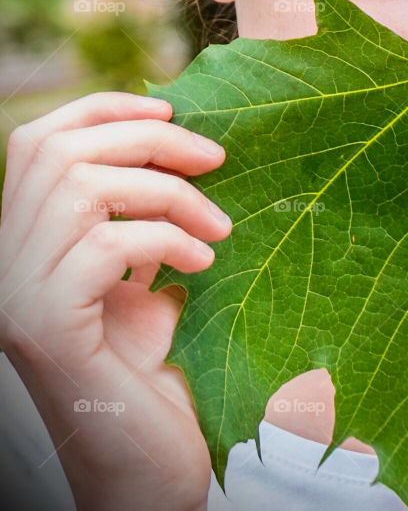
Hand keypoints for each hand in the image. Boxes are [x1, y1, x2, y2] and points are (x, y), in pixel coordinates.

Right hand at [0, 91, 230, 510]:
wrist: (149, 468)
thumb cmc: (162, 371)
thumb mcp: (153, 277)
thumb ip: (149, 216)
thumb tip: (191, 144)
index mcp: (28, 242)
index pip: (39, 139)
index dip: (104, 106)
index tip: (170, 108)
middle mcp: (6, 264)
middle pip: (60, 150)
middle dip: (149, 139)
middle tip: (217, 159)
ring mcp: (18, 296)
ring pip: (80, 187)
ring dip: (167, 193)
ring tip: (219, 228)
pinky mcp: (45, 329)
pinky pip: (102, 244)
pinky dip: (165, 241)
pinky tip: (203, 267)